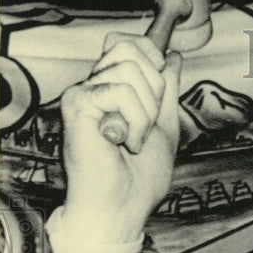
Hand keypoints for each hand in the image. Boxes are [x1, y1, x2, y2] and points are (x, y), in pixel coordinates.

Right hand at [60, 33, 181, 242]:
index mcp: (110, 90)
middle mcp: (92, 87)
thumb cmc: (138, 179)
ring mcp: (83, 94)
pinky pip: (121, 91)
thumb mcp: (163, 126)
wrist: (121, 209)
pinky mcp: (78, 105)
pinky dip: (135, 121)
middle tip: (146, 126)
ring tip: (134, 140)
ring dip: (146, 112)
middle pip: (130, 49)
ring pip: (130, 69)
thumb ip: (167, 91)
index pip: (127, 43)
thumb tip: (174, 57)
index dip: (151, 55)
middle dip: (155, 89)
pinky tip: (124, 144)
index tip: (160, 87)